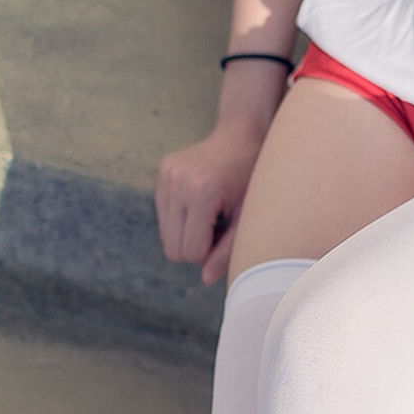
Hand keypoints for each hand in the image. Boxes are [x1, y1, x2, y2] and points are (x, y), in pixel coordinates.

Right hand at [155, 121, 262, 284]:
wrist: (242, 134)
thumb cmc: (252, 177)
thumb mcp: (248, 216)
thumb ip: (229, 250)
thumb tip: (206, 279)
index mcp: (201, 192)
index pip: (190, 252)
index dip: (209, 253)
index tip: (226, 234)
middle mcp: (178, 182)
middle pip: (172, 248)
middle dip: (196, 248)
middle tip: (218, 228)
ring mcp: (166, 175)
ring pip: (165, 235)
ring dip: (187, 234)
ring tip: (210, 215)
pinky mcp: (161, 172)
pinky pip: (163, 216)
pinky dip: (181, 219)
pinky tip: (200, 203)